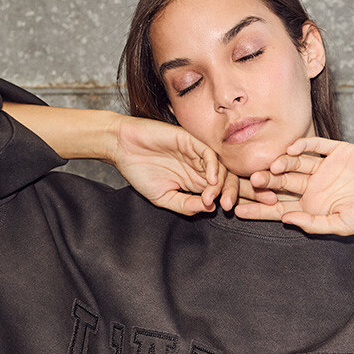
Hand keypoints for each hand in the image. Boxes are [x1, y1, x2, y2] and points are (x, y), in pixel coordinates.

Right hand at [113, 115, 240, 215]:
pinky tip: (211, 179)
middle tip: (227, 206)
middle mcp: (199, 168)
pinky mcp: (190, 141)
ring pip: (221, 167)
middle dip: (232, 193)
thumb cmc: (139, 172)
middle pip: (227, 179)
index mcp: (195, 181)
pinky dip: (214, 166)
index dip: (226, 201)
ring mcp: (196, 154)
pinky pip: (209, 153)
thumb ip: (186, 205)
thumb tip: (209, 209)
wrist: (122, 148)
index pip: (220, 191)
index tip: (224, 212)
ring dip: (221, 184)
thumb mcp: (163, 198)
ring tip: (211, 196)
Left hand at [235, 136, 353, 234]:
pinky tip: (291, 149)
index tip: (236, 210)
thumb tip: (286, 220)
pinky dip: (303, 145)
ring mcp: (324, 168)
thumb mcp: (341, 226)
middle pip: (281, 183)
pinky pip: (316, 146)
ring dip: (281, 164)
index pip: (277, 207)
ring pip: (295, 163)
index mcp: (311, 206)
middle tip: (252, 181)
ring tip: (272, 168)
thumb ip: (313, 224)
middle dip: (265, 183)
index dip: (258, 209)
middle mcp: (313, 186)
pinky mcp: (337, 151)